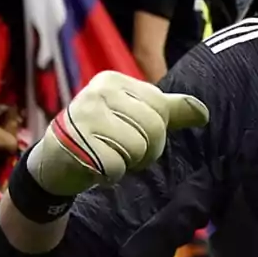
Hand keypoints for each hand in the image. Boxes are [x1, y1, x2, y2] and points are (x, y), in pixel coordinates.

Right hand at [26, 71, 208, 195]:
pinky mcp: (73, 145)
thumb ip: (171, 112)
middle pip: (154, 128)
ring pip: (137, 148)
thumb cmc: (103, 136)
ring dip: (128, 163)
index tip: (134, 133)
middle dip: (146, 151)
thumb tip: (204, 114)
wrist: (53, 164)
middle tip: (124, 152)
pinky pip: (115, 167)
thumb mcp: (136, 116)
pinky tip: (95, 168)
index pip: (161, 107)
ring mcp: (82, 117)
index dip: (157, 131)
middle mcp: (96, 92)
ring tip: (109, 157)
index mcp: (114, 81)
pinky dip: (111, 175)